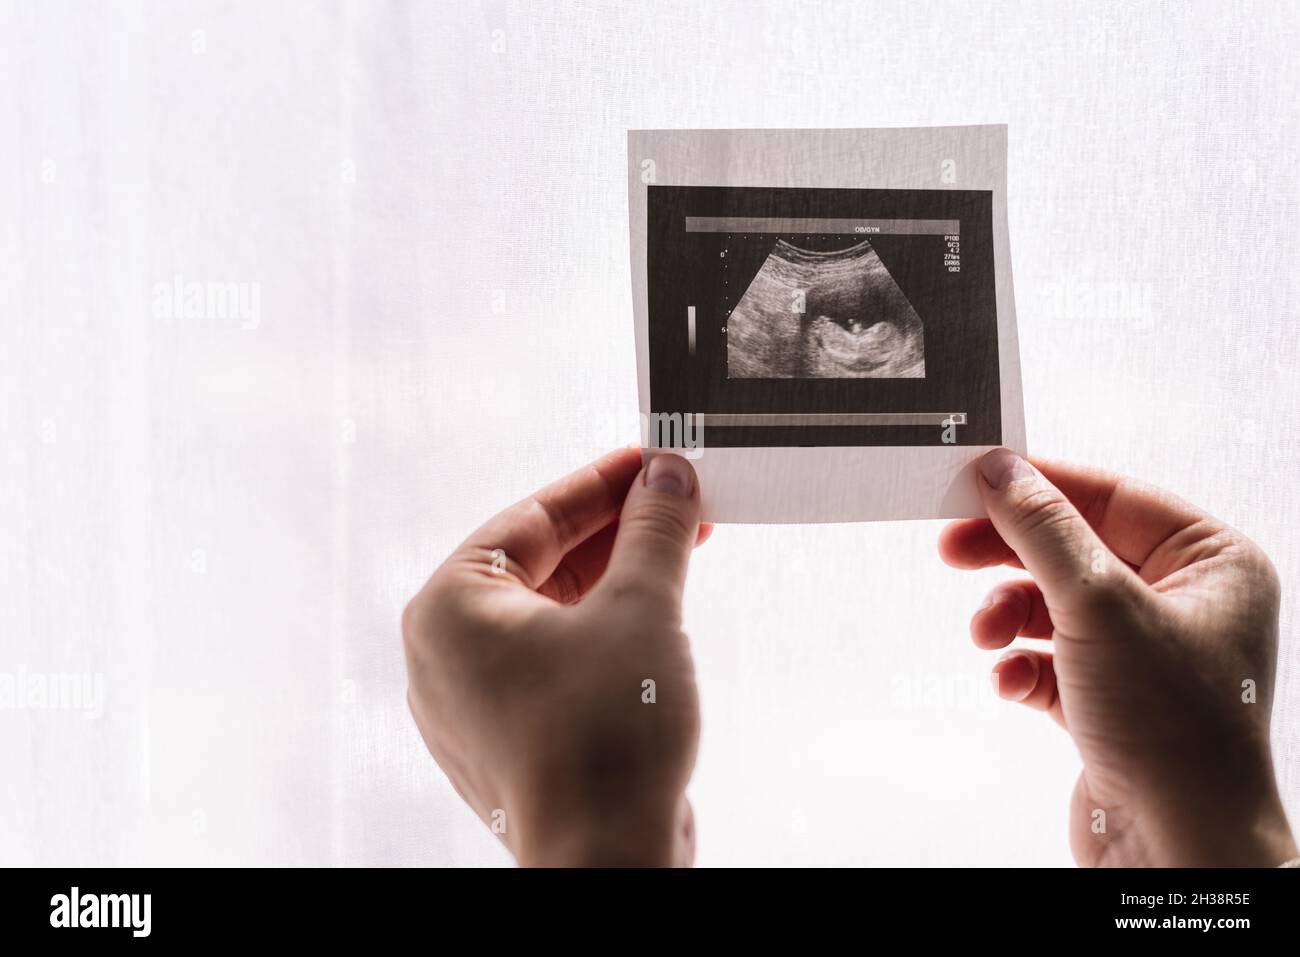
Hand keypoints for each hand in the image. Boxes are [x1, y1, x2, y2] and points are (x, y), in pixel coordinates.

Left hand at [402, 448, 708, 865]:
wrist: (608, 862)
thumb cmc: (603, 743)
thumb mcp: (640, 608)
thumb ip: (652, 530)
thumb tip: (665, 477)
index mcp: (449, 609)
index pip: (532, 518)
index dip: (600, 483)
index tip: (650, 460)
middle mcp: (447, 653)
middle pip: (540, 563)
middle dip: (615, 532)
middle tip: (675, 501)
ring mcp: (475, 700)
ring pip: (552, 613)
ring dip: (616, 579)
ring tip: (678, 548)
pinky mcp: (512, 733)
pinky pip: (556, 658)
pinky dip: (602, 629)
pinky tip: (654, 611)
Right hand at [941, 449, 1296, 865]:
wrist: (1177, 847)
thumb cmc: (1176, 732)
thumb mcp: (1099, 605)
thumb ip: (1043, 530)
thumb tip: (1002, 472)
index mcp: (1213, 562)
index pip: (1113, 495)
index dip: (1041, 485)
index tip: (978, 478)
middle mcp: (1183, 601)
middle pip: (1073, 548)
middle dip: (1009, 556)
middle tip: (950, 547)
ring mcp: (1144, 651)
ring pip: (1051, 603)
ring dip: (1006, 617)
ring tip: (986, 636)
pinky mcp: (1108, 697)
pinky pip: (1047, 658)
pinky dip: (1018, 665)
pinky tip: (1010, 682)